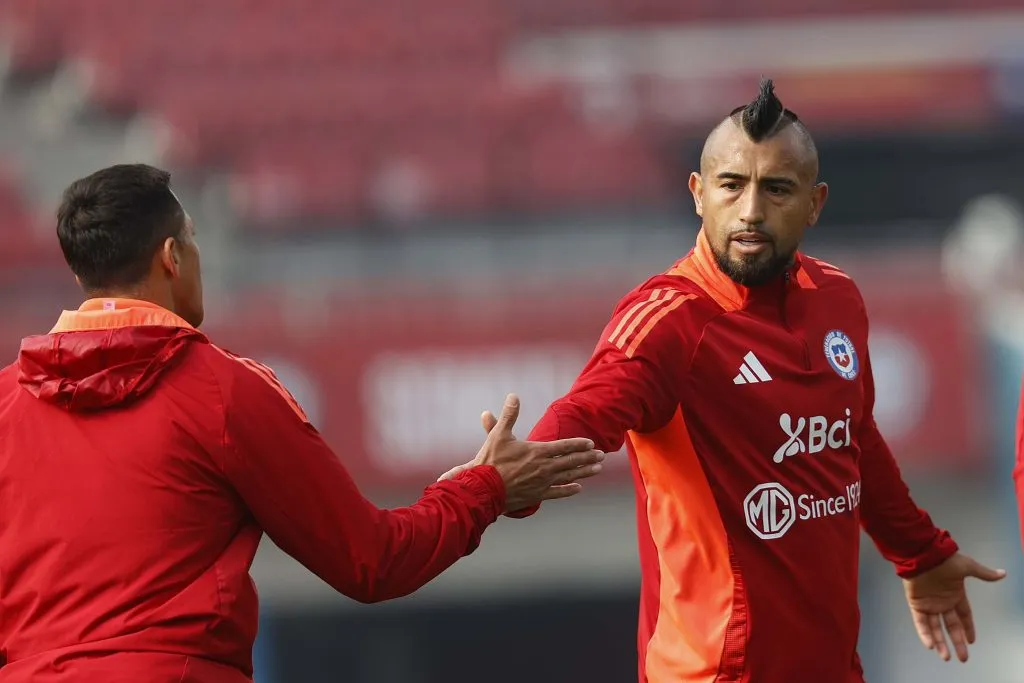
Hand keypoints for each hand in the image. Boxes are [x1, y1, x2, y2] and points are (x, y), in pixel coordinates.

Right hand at [437, 394, 603, 511]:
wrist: (484, 489)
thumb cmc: (490, 461)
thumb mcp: (498, 434)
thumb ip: (508, 415)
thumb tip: (513, 396)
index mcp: (537, 451)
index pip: (564, 447)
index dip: (578, 444)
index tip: (591, 443)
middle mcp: (544, 467)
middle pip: (571, 461)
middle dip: (587, 457)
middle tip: (601, 455)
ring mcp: (542, 483)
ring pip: (568, 476)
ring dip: (584, 472)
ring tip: (597, 469)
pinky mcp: (537, 495)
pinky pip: (558, 493)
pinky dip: (569, 490)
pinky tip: (578, 488)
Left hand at [902, 552, 1005, 661]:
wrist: (923, 554)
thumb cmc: (945, 560)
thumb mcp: (967, 567)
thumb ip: (983, 574)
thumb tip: (1002, 573)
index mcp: (955, 595)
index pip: (964, 616)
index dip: (968, 628)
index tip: (972, 641)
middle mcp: (943, 602)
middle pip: (952, 626)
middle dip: (957, 642)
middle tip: (963, 658)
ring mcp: (929, 604)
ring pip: (936, 627)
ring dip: (940, 642)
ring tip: (946, 657)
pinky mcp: (916, 604)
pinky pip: (921, 622)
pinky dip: (925, 633)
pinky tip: (930, 645)